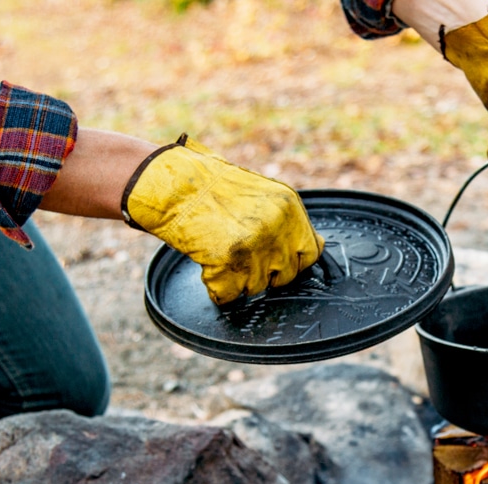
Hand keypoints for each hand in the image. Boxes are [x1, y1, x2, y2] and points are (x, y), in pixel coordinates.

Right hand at [122, 134, 323, 304]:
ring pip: (257, 288)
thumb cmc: (212, 187)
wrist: (175, 185)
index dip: (295, 262)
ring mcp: (254, 248)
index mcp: (289, 209)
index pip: (312, 253)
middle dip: (266, 274)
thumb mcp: (262, 194)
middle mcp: (277, 229)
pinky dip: (218, 289)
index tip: (280, 263)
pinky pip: (229, 295)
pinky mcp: (227, 264)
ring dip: (239, 280)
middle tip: (244, 259)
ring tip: (221, 255)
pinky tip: (209, 268)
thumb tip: (302, 250)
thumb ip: (283, 221)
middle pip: (286, 276)